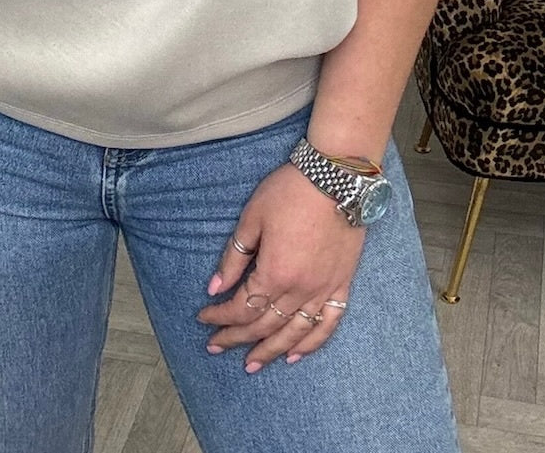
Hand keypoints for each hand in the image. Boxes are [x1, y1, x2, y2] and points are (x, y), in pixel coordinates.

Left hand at [197, 162, 364, 371]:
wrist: (337, 178)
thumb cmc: (290, 192)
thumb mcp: (253, 218)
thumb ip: (234, 257)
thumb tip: (215, 287)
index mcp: (274, 273)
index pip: (241, 306)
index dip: (219, 316)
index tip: (203, 318)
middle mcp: (299, 290)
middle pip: (264, 325)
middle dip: (236, 338)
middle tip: (215, 347)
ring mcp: (323, 290)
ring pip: (294, 333)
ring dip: (270, 351)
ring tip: (251, 365)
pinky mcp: (342, 285)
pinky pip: (327, 324)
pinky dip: (312, 344)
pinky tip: (296, 355)